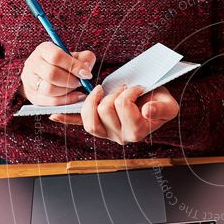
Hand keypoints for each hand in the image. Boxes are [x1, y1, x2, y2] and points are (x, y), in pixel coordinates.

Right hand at [19, 41, 95, 105]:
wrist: (46, 74)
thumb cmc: (64, 64)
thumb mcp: (75, 56)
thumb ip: (85, 59)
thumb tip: (86, 69)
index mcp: (44, 49)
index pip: (56, 56)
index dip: (74, 66)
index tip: (87, 74)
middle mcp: (33, 63)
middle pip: (51, 74)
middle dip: (70, 80)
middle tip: (79, 82)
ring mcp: (30, 80)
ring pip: (49, 89)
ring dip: (67, 91)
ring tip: (75, 88)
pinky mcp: (32, 96)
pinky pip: (50, 102)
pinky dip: (66, 100)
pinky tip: (76, 96)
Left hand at [49, 85, 179, 144]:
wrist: (154, 103)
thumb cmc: (160, 102)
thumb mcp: (169, 104)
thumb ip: (162, 109)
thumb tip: (146, 110)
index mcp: (137, 132)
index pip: (123, 107)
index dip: (129, 92)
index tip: (138, 88)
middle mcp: (120, 136)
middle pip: (104, 111)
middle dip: (114, 92)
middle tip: (125, 87)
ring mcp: (106, 133)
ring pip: (89, 120)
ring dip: (92, 100)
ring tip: (101, 91)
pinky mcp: (96, 126)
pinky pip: (77, 124)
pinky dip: (66, 119)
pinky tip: (54, 115)